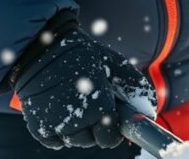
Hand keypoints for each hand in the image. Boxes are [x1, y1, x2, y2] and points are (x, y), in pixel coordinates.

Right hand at [13, 26, 155, 149]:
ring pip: (72, 141)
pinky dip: (58, 131)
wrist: (43, 47)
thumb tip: (151, 109)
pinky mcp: (37, 126)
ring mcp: (54, 125)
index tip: (112, 119)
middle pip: (91, 141)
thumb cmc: (81, 54)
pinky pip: (54, 140)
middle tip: (92, 106)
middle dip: (95, 128)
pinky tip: (61, 110)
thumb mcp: (114, 63)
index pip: (110, 138)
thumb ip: (135, 85)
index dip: (113, 130)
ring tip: (76, 104)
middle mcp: (75, 121)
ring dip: (77, 130)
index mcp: (97, 108)